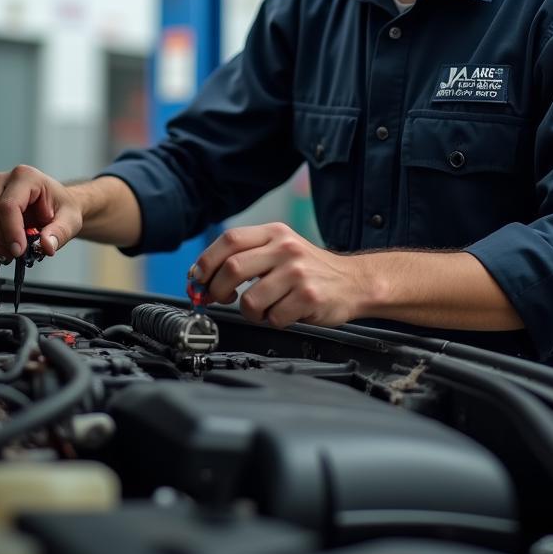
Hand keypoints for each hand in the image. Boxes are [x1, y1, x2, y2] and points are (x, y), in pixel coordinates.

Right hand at [0, 165, 81, 260]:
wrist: (55, 205)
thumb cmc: (61, 207)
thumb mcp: (70, 219)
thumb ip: (60, 232)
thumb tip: (47, 246)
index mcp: (25, 176)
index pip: (8, 206)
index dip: (11, 232)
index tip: (19, 251)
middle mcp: (1, 180)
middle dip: (2, 242)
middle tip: (19, 254)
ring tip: (11, 253)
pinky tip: (2, 248)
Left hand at [191, 223, 373, 328]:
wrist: (353, 281)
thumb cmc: (310, 268)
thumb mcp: (281, 248)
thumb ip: (246, 255)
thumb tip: (201, 276)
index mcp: (274, 233)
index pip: (229, 239)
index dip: (206, 261)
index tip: (198, 278)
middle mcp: (285, 248)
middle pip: (232, 268)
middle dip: (217, 290)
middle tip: (220, 298)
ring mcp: (297, 272)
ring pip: (249, 300)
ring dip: (249, 312)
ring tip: (263, 308)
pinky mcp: (308, 297)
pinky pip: (273, 317)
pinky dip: (272, 321)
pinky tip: (284, 312)